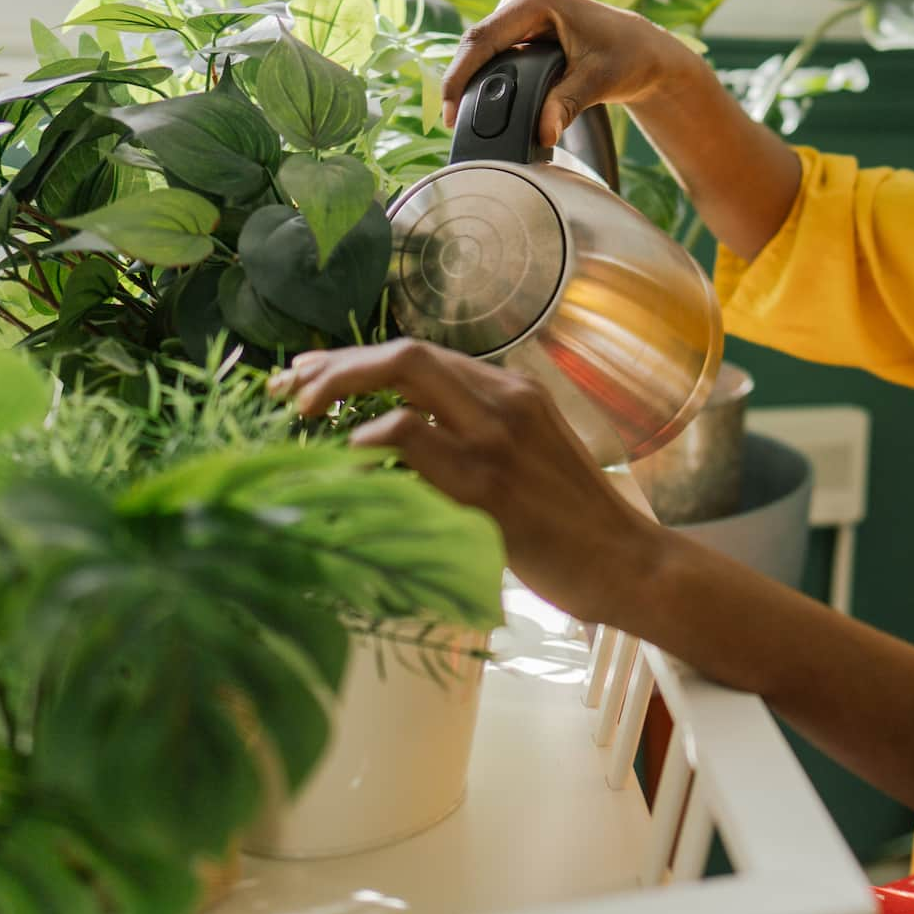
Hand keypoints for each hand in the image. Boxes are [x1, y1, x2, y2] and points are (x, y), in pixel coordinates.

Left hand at [270, 338, 662, 628]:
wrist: (624, 560)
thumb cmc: (570, 522)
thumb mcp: (525, 459)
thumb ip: (471, 438)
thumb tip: (393, 442)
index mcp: (512, 392)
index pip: (420, 356)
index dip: (354, 362)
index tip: (308, 378)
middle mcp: (506, 400)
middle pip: (405, 353)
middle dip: (336, 366)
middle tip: (288, 393)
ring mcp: (497, 438)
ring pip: (406, 377)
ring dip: (340, 389)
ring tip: (302, 418)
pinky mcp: (488, 484)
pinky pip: (414, 438)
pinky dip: (370, 439)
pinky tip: (348, 456)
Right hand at [442, 0, 699, 146]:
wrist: (644, 51)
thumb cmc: (628, 57)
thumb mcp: (598, 81)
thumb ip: (567, 104)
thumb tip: (543, 133)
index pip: (483, 38)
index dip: (460, 76)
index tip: (451, 112)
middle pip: (476, 44)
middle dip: (462, 83)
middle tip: (455, 124)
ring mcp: (518, 9)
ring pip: (481, 49)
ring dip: (472, 81)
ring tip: (463, 119)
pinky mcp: (520, 25)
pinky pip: (493, 52)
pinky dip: (486, 77)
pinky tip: (481, 104)